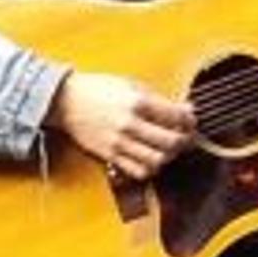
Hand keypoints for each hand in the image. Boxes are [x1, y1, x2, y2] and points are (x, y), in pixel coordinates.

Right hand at [51, 68, 192, 179]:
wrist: (66, 101)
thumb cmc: (98, 90)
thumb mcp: (130, 85)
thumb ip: (158, 99)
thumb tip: (184, 109)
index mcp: (137, 102)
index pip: (175, 116)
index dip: (190, 119)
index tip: (191, 119)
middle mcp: (130, 124)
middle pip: (171, 141)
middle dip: (184, 140)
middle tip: (185, 136)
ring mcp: (119, 143)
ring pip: (157, 160)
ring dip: (169, 156)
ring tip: (169, 148)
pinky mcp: (110, 156)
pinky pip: (137, 171)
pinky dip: (150, 168)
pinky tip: (151, 158)